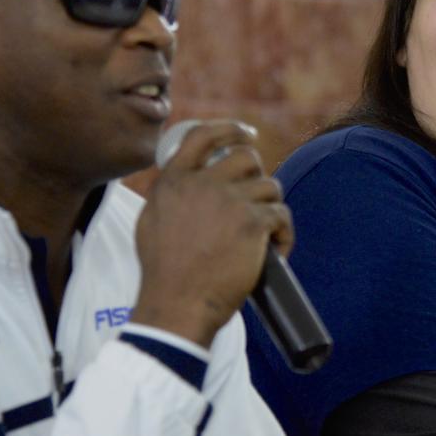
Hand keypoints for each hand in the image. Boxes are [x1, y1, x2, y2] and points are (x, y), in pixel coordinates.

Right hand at [133, 120, 292, 347]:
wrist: (177, 305)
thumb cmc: (163, 273)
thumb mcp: (151, 221)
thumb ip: (170, 194)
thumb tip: (186, 179)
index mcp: (174, 181)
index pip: (204, 135)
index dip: (230, 130)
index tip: (247, 134)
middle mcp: (202, 184)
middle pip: (246, 157)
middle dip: (258, 175)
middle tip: (258, 198)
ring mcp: (230, 201)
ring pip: (269, 187)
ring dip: (271, 208)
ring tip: (266, 234)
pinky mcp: (253, 223)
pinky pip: (282, 215)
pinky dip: (283, 234)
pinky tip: (276, 251)